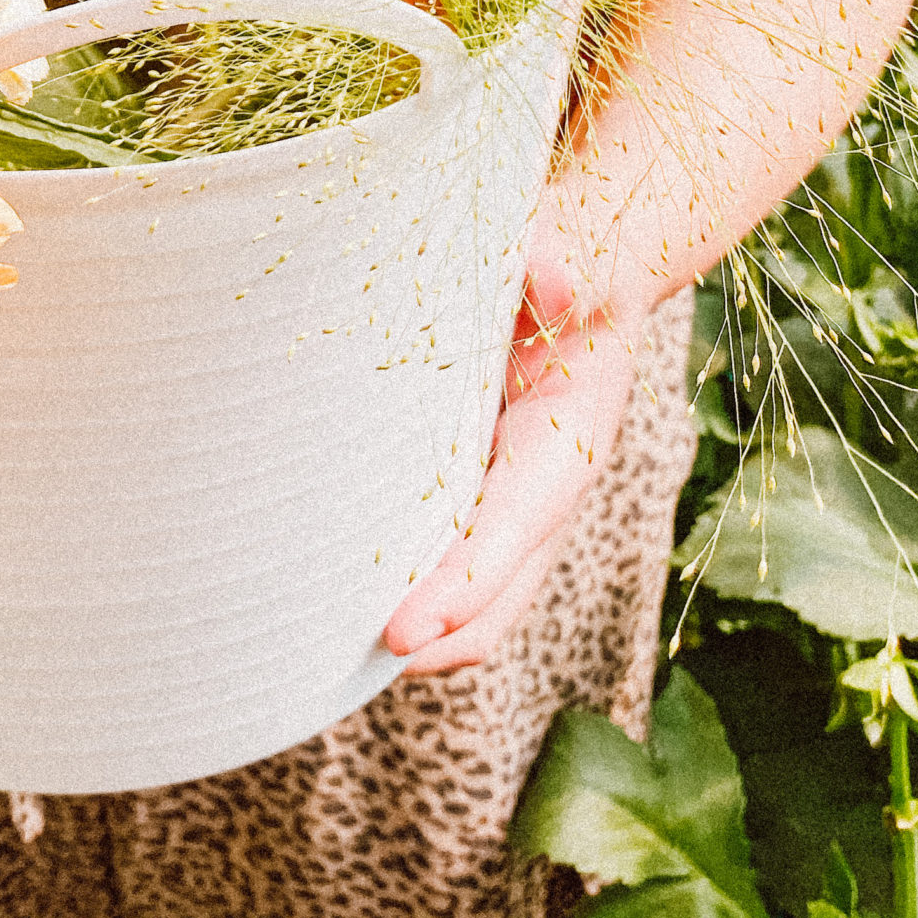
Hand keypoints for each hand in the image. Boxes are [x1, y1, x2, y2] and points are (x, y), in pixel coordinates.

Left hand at [381, 267, 646, 674]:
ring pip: (479, 595)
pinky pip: (454, 562)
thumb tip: (548, 276)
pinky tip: (347, 602)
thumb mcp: (567, 253)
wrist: (584, 272)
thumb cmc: (568, 262)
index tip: (401, 634)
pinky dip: (415, 593)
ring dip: (423, 632)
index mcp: (570, 440)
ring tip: (334, 656)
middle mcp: (545, 489)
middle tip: (354, 663)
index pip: (514, 529)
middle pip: (501, 593)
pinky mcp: (483, 494)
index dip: (461, 588)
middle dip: (438, 637)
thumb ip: (561, 267)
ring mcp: (515, 500)